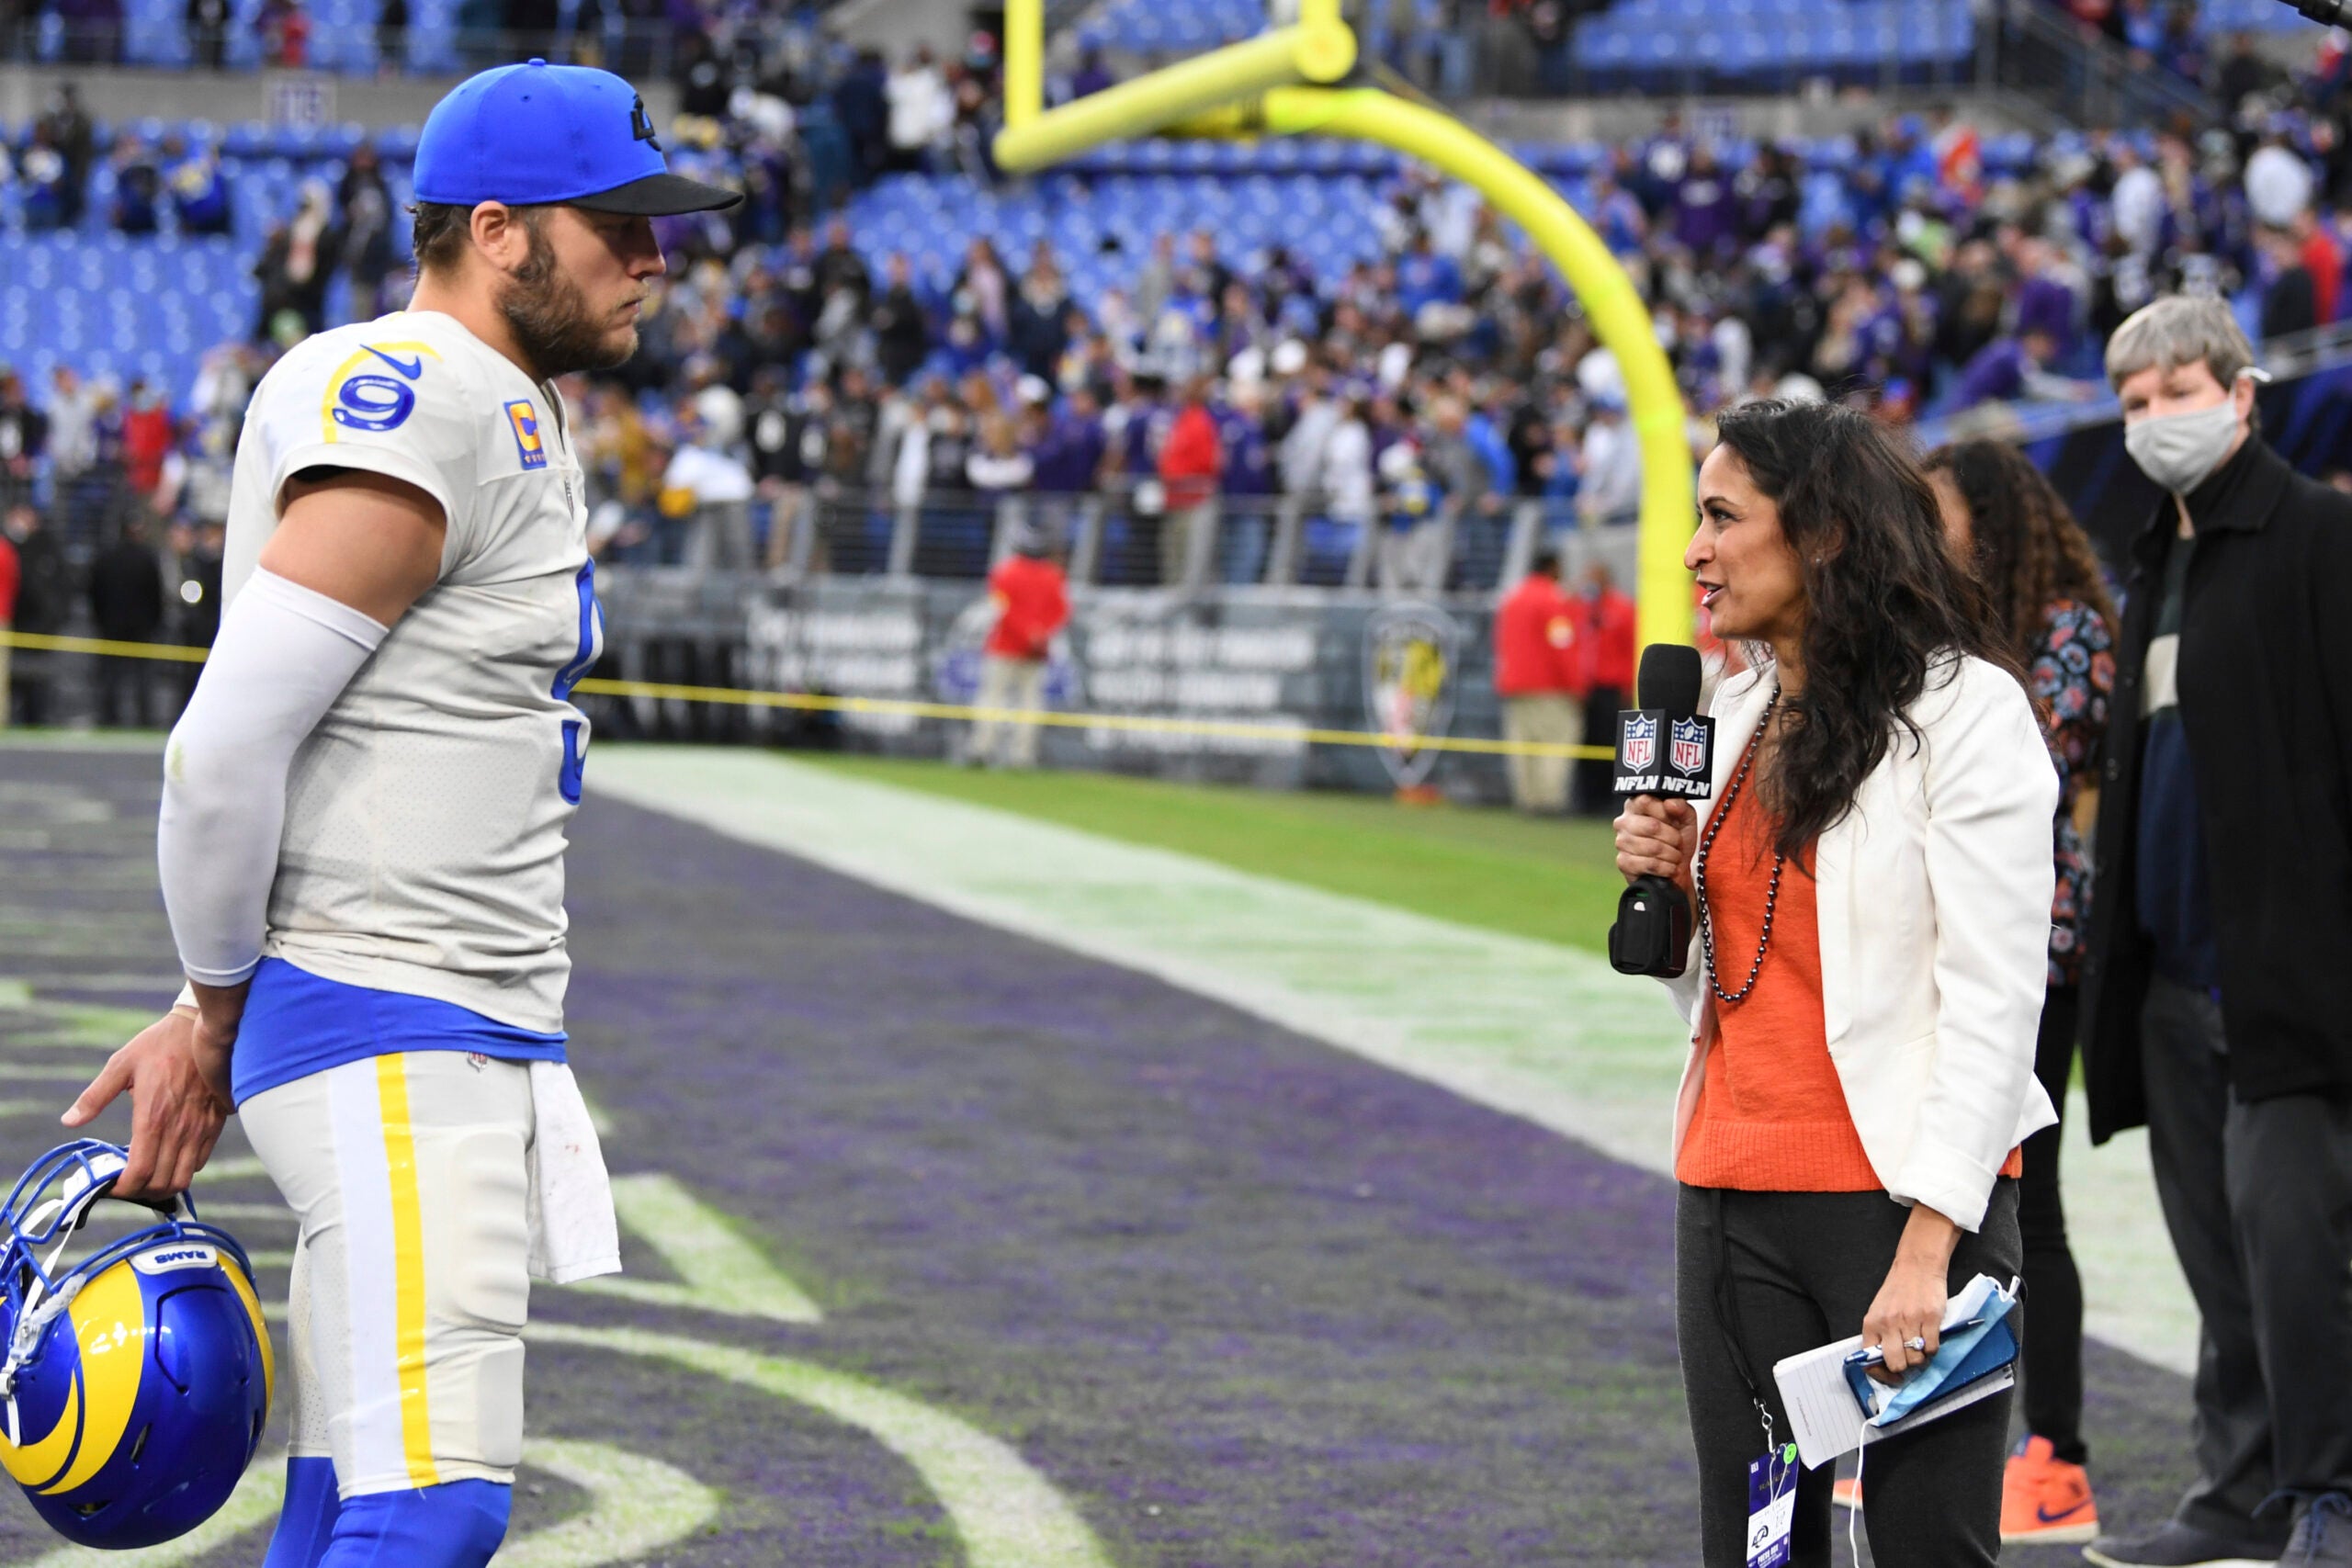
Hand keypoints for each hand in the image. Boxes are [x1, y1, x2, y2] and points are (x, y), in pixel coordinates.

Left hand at [61, 1001, 235, 1200]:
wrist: (203, 1027)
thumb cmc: (160, 1044)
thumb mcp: (120, 1065)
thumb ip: (94, 1097)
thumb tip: (69, 1120)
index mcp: (152, 1117)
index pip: (140, 1172)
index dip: (124, 1189)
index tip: (112, 1186)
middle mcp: (179, 1129)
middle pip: (162, 1182)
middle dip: (141, 1192)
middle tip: (126, 1185)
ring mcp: (200, 1128)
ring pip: (185, 1177)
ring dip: (164, 1186)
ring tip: (147, 1178)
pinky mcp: (215, 1123)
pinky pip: (201, 1160)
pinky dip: (184, 1169)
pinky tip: (169, 1159)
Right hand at [1614, 795, 1696, 890]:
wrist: (1676, 866)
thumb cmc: (1677, 839)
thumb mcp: (1686, 818)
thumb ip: (1681, 806)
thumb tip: (1670, 803)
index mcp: (1635, 805)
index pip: (1645, 801)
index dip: (1664, 812)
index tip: (1674, 821)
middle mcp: (1624, 822)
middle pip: (1652, 826)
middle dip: (1673, 837)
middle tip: (1678, 842)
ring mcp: (1621, 842)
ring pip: (1653, 847)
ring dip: (1671, 855)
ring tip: (1674, 856)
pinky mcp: (1623, 863)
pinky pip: (1649, 864)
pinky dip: (1665, 868)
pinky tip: (1668, 867)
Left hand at [1861, 1205, 1960, 1384]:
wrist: (1917, 1266)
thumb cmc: (1898, 1291)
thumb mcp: (1879, 1311)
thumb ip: (1880, 1335)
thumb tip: (1884, 1363)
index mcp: (1872, 1323)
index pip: (1869, 1359)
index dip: (1881, 1373)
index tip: (1891, 1376)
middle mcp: (1889, 1323)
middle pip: (1896, 1364)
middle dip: (1904, 1367)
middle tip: (1909, 1360)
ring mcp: (1910, 1321)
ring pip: (1916, 1359)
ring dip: (1921, 1358)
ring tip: (1921, 1346)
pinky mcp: (1930, 1318)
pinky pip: (1932, 1348)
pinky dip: (1933, 1349)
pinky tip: (1931, 1338)